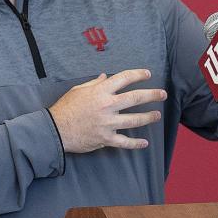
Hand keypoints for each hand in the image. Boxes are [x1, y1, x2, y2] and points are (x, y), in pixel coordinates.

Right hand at [48, 69, 165, 152]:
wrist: (55, 129)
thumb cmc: (65, 107)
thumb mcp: (78, 90)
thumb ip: (94, 83)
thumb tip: (106, 77)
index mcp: (100, 91)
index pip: (124, 78)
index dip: (138, 75)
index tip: (148, 74)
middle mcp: (107, 106)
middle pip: (135, 98)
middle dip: (151, 95)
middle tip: (162, 94)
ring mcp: (108, 123)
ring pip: (134, 120)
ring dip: (148, 117)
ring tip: (157, 115)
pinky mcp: (106, 138)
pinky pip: (124, 142)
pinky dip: (135, 143)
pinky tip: (145, 142)